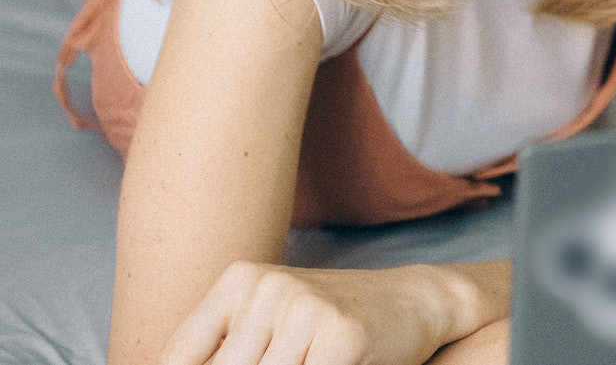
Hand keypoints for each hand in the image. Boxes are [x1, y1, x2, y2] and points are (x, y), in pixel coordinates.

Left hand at [159, 262, 475, 364]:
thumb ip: (226, 352)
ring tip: (307, 360)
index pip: (178, 358)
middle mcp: (267, 288)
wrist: (415, 300)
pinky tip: (328, 363)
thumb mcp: (269, 324)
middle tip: (285, 361)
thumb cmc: (330, 323)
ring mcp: (304, 309)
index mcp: (239, 280)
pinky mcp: (340, 335)